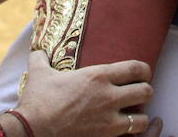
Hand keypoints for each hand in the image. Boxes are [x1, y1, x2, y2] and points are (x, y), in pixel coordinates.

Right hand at [14, 50, 157, 136]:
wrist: (31, 130)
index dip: (144, 70)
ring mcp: (108, 120)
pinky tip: (123, 130)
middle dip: (146, 92)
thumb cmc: (37, 101)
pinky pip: (129, 135)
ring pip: (142, 118)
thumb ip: (41, 58)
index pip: (136, 68)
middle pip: (146, 91)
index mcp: (98, 76)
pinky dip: (129, 133)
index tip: (143, 73)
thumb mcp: (39, 73)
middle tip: (138, 94)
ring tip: (133, 114)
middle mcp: (108, 96)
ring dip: (140, 116)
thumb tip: (37, 50)